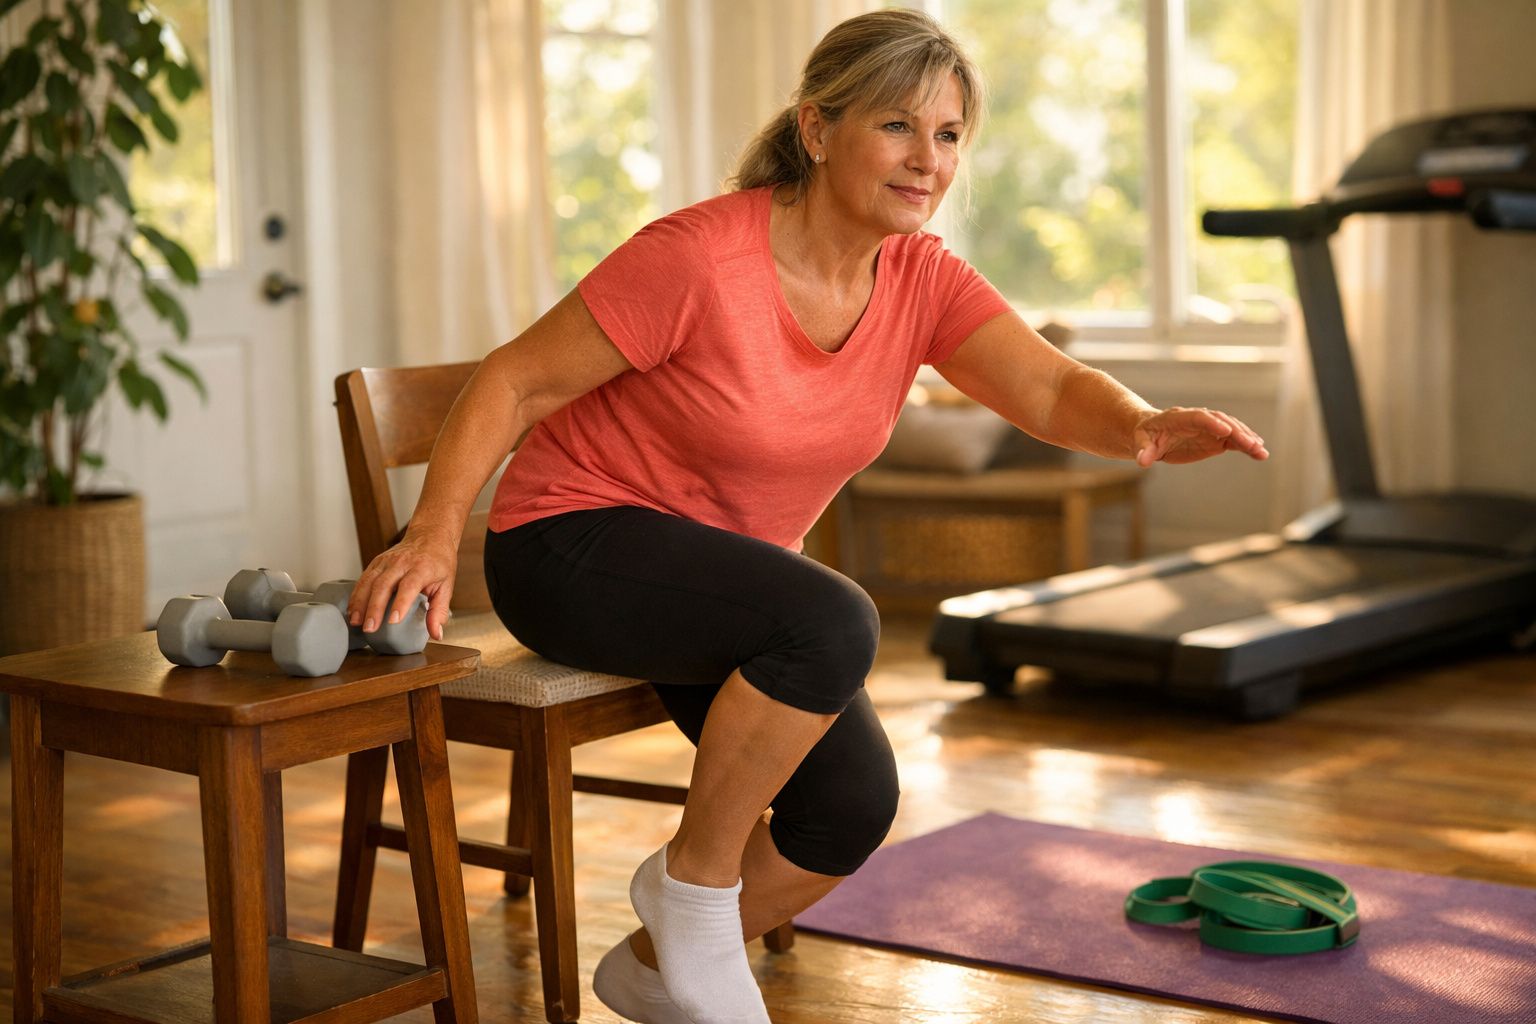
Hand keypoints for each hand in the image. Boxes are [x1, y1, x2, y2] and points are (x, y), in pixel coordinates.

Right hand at [346, 524, 458, 641]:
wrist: (429, 537)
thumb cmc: (439, 563)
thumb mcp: (446, 586)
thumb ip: (439, 611)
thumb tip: (436, 635)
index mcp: (422, 568)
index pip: (409, 585)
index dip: (401, 603)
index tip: (393, 621)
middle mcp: (402, 562)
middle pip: (384, 584)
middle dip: (374, 608)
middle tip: (370, 628)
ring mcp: (386, 561)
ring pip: (369, 581)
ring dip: (360, 602)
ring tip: (356, 622)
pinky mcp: (376, 562)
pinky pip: (363, 579)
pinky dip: (356, 595)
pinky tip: (352, 610)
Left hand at [1133, 406, 1268, 466]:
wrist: (1153, 433)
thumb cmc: (1146, 436)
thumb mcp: (1141, 442)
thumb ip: (1144, 451)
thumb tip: (1142, 461)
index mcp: (1180, 417)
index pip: (1199, 417)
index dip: (1212, 423)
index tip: (1225, 431)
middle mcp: (1199, 419)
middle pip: (1221, 422)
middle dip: (1236, 432)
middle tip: (1251, 444)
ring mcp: (1210, 429)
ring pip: (1232, 430)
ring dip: (1247, 439)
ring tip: (1261, 451)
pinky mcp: (1216, 439)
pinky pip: (1234, 441)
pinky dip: (1247, 446)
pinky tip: (1260, 453)